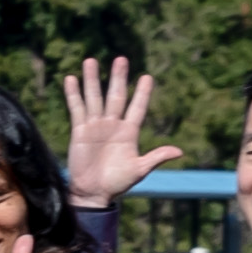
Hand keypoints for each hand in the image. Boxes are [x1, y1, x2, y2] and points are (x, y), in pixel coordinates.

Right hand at [59, 57, 180, 209]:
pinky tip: (71, 79)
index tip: (147, 77)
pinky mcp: (79, 131)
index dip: (142, 93)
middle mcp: (113, 125)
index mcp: (129, 133)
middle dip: (118, 78)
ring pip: (95, 98)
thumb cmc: (118, 183)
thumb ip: (156, 158)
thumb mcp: (139, 170)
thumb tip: (180, 151)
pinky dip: (74, 94)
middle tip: (121, 59)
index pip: (137, 108)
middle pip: (116, 96)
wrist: (93, 193)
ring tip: (91, 61)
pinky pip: (77, 108)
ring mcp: (95, 126)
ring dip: (93, 80)